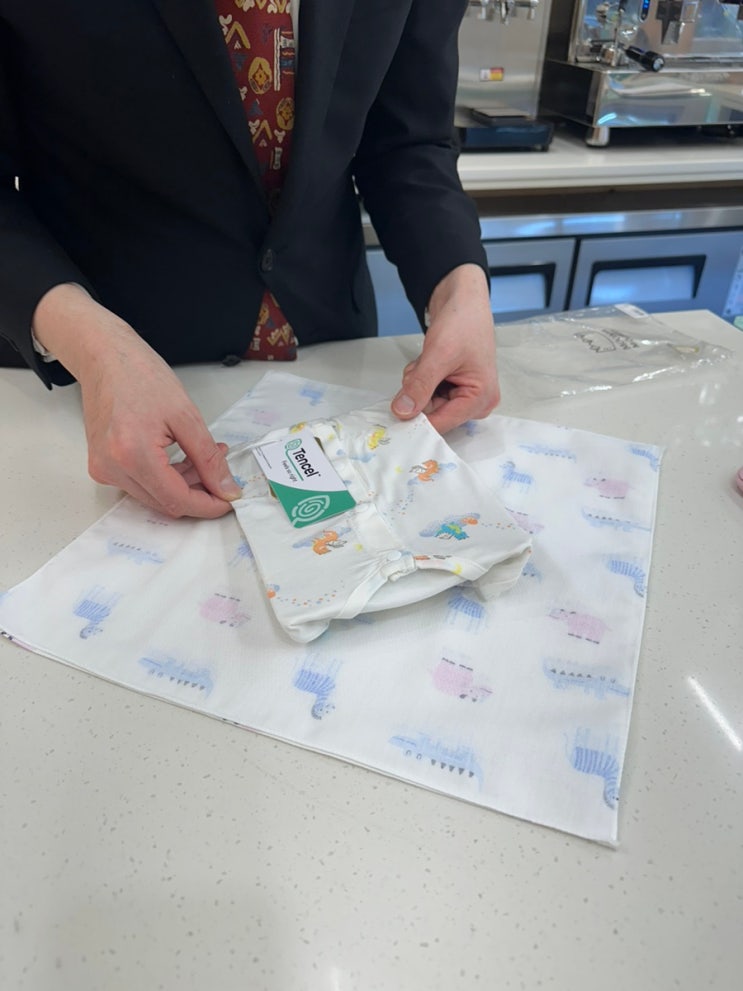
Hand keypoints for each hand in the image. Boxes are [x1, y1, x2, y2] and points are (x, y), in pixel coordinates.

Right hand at [33, 285, 241, 517]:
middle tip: (221, 470)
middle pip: (165, 502)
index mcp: (132, 455)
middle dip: (198, 492)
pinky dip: (165, 476)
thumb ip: (208, 458)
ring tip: (204, 457)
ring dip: (183, 483)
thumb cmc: (140, 375)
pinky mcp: (102, 465)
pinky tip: (183, 457)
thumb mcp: (186, 415)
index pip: (177, 500)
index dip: (207, 505)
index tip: (229, 498)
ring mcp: (104, 469)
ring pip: (154, 495)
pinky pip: (141, 484)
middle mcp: (112, 468)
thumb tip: (226, 488)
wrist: (104, 357)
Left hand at [391, 264, 499, 433]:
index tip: (396, 414)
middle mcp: (476, 402)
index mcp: (481, 399)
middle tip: (419, 369)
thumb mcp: (439, 355)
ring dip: (417, 384)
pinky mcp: (452, 386)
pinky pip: (426, 393)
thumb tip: (402, 412)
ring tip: (426, 360)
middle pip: (433, 415)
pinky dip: (420, 379)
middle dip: (418, 393)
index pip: (442, 423)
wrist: (462, 298)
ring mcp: (463, 394)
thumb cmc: (463, 321)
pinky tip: (427, 361)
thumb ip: (420, 385)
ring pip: (425, 404)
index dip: (417, 420)